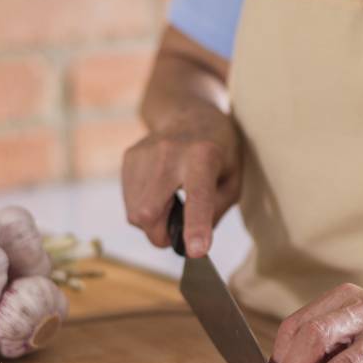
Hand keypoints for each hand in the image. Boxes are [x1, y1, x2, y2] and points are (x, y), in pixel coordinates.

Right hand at [122, 110, 241, 257]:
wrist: (188, 111)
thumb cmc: (218, 150)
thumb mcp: (233, 178)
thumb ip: (216, 211)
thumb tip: (191, 242)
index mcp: (204, 156)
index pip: (198, 197)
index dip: (196, 226)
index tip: (196, 251)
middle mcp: (170, 152)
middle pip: (149, 213)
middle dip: (160, 235)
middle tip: (176, 233)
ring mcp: (144, 153)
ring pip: (135, 214)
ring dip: (152, 223)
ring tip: (170, 204)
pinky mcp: (129, 157)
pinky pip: (129, 202)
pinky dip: (143, 208)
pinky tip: (158, 192)